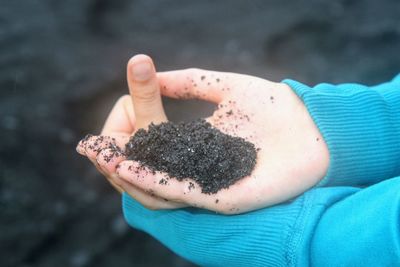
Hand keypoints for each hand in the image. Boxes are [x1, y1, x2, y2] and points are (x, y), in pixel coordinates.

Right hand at [77, 54, 329, 213]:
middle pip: (147, 172)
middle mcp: (197, 168)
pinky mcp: (220, 197)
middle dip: (117, 161)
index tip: (112, 124)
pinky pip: (179, 192)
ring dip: (125, 173)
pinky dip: (149, 180)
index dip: (126, 136)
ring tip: (103, 157)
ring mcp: (207, 184)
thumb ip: (189, 81)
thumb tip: (154, 73)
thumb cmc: (275, 108)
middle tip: (94, 148)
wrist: (315, 127)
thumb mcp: (225, 87)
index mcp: (194, 145)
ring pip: (156, 188)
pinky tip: (125, 166)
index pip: (149, 146)